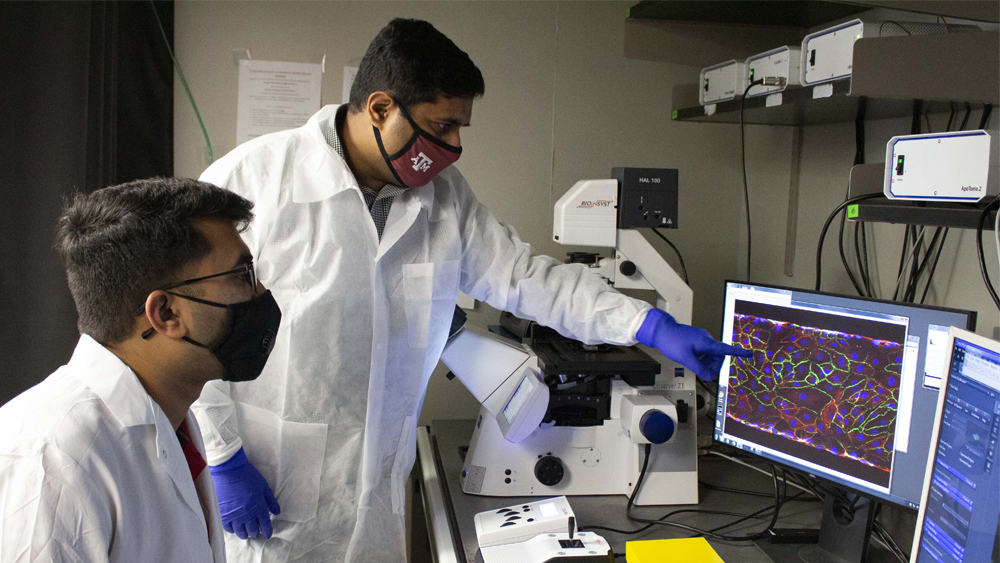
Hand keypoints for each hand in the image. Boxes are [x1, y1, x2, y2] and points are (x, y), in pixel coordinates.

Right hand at [209, 447, 280, 538]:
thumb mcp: (264, 486)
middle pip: (252, 530)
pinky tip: (235, 528)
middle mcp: (247, 514)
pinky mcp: (223, 514)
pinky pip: (228, 528)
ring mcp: (234, 515)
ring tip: (246, 533)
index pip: (265, 525)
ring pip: (240, 531)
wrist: (228, 470)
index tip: (267, 535)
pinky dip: (233, 530)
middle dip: (256, 532)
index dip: (267, 531)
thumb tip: (277, 512)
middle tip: (256, 533)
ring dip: (245, 533)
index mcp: (259, 506)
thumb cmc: (248, 476)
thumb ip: (270, 501)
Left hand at [636, 308, 751, 380]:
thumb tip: (709, 376)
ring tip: (695, 364)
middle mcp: (706, 339)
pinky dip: (702, 359)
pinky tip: (694, 360)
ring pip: (712, 355)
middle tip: (704, 371)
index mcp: (706, 342)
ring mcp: (702, 340)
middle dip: (714, 365)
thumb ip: (699, 369)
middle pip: (719, 356)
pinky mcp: (697, 341)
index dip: (738, 352)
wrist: (661, 331)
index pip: (726, 349)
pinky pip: (705, 352)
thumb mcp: (686, 359)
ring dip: (707, 362)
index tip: (749, 353)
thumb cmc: (672, 341)